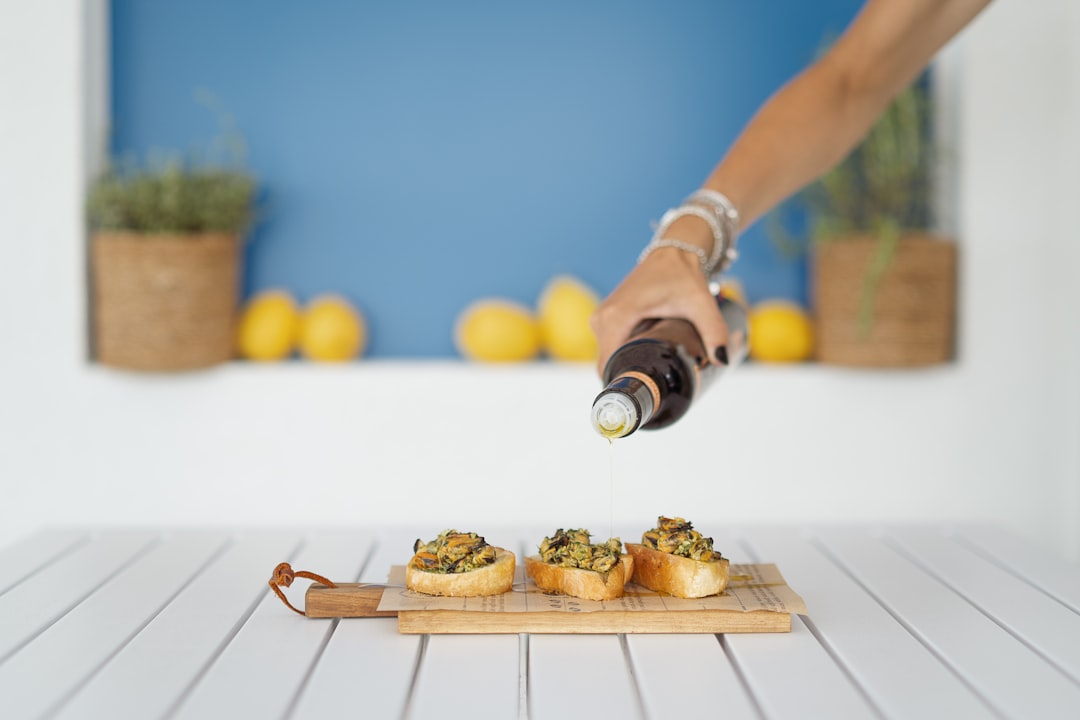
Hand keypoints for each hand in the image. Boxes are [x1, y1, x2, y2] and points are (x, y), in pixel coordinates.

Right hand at [590, 242, 730, 376]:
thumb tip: (721, 360)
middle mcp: (602, 318)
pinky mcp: (607, 317)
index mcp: (616, 317)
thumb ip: (713, 330)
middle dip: (631, 379)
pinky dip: (627, 355)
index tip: (645, 399)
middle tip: (660, 389)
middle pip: (608, 364)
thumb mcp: (700, 303)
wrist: (673, 252)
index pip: (608, 365)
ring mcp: (602, 318)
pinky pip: (611, 346)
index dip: (624, 385)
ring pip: (610, 357)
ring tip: (657, 374)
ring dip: (629, 367)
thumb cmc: (682, 274)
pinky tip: (648, 360)